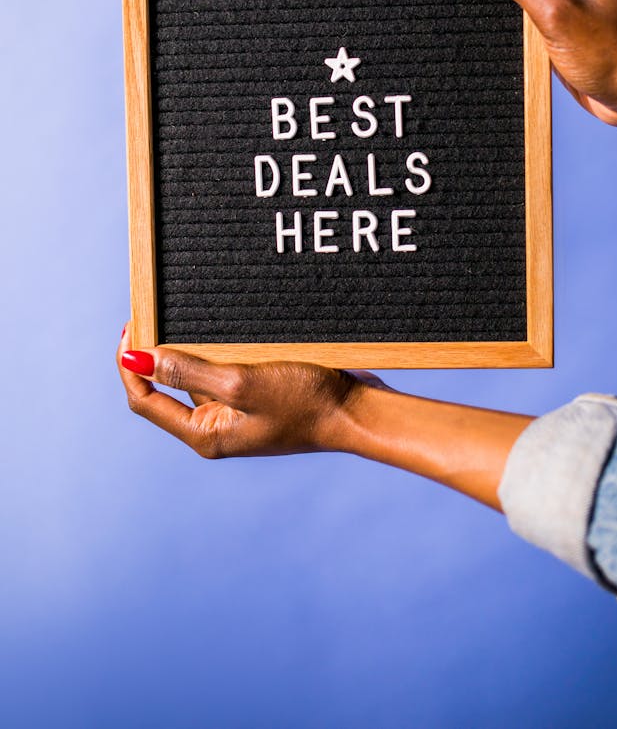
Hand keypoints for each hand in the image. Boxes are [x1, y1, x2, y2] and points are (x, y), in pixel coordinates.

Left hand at [116, 324, 384, 458]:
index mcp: (205, 434)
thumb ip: (186, 369)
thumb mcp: (241, 382)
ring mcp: (237, 412)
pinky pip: (225, 369)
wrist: (358, 411)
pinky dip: (218, 348)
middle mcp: (216, 426)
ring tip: (190, 313)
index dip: (131, 364)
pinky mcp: (257, 396)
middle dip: (156, 351)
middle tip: (154, 310)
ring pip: (197, 373)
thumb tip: (136, 357)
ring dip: (190, 346)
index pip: (145, 399)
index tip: (131, 326)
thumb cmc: (305, 401)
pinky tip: (225, 325)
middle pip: (167, 386)